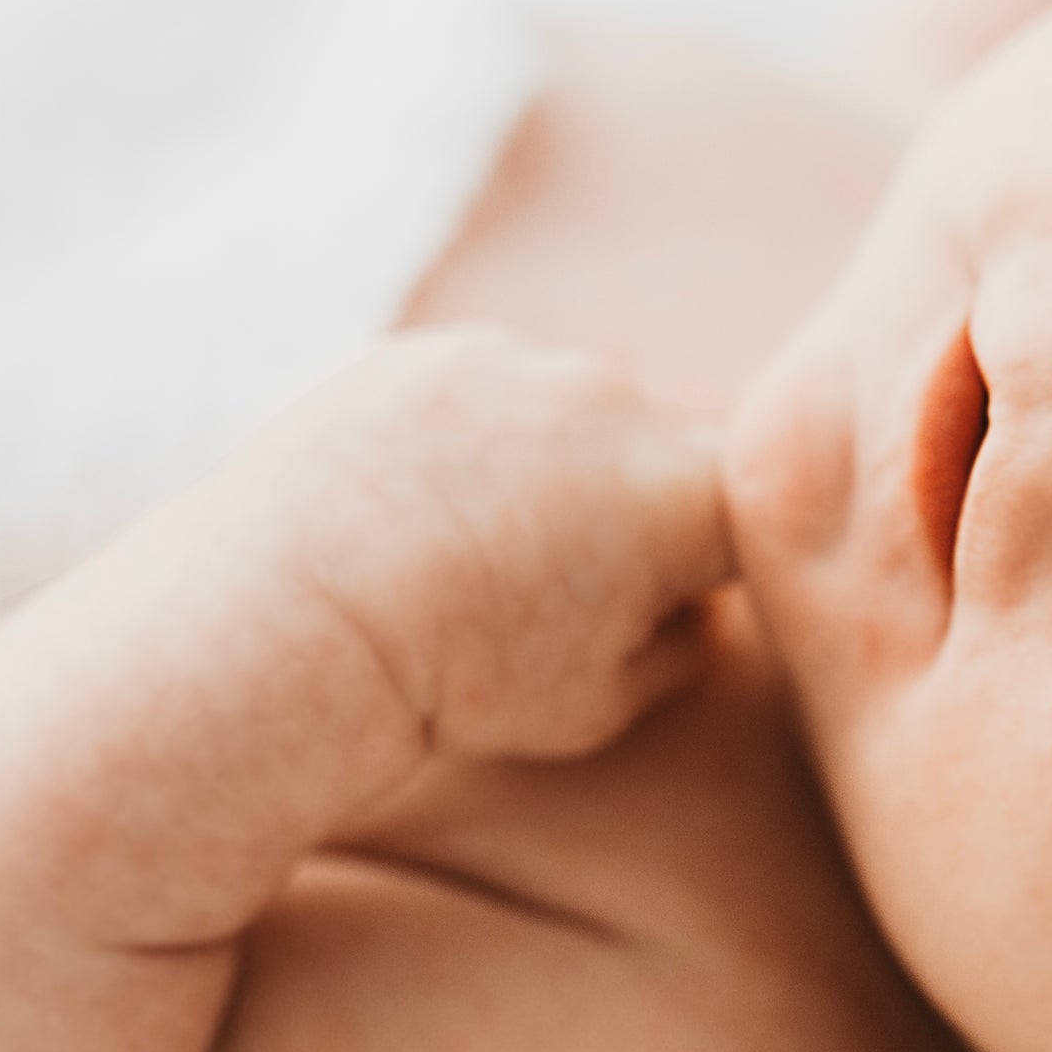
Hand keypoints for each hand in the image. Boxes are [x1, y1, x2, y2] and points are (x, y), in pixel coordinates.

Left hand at [245, 328, 734, 763]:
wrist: (297, 618)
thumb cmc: (459, 681)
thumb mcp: (602, 703)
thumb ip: (681, 644)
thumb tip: (694, 604)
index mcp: (685, 491)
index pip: (754, 503)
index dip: (723, 555)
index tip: (673, 601)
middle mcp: (619, 401)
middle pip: (666, 444)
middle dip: (636, 503)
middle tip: (562, 579)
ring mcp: (523, 360)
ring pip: (574, 409)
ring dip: (554, 461)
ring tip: (475, 544)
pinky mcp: (437, 348)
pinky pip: (488, 385)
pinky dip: (472, 433)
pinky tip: (420, 503)